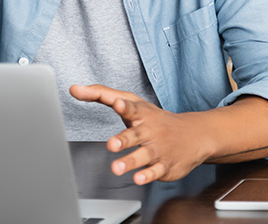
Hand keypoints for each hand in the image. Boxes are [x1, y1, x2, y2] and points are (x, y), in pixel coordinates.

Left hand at [70, 84, 214, 184]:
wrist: (192, 135)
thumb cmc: (154, 118)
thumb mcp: (131, 102)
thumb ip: (102, 95)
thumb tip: (74, 89)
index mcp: (140, 113)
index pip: (131, 108)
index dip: (124, 106)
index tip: (118, 104)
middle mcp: (149, 130)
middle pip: (134, 135)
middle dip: (123, 140)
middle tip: (111, 145)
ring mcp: (157, 148)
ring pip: (143, 156)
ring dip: (130, 161)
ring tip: (116, 167)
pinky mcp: (164, 165)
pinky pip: (155, 171)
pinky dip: (147, 175)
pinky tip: (138, 178)